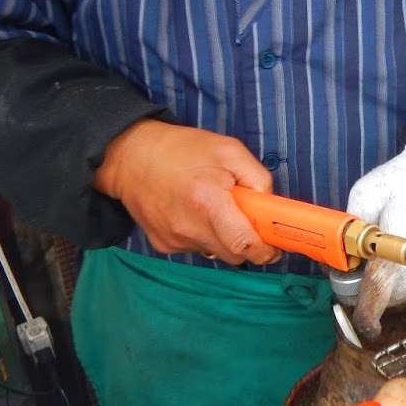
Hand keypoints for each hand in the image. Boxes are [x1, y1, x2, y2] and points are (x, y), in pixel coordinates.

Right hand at [94, 120, 279, 262]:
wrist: (130, 157)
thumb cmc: (182, 150)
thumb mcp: (228, 150)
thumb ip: (257, 177)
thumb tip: (269, 205)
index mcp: (208, 202)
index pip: (244, 244)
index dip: (265, 251)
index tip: (274, 247)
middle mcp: (189, 227)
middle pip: (233, 255)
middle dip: (247, 243)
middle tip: (246, 220)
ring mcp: (174, 239)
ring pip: (215, 251)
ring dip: (222, 236)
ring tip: (211, 207)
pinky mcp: (163, 245)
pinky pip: (195, 247)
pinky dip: (202, 235)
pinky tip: (191, 212)